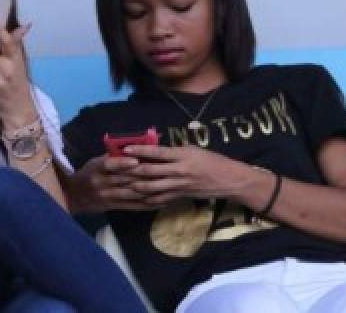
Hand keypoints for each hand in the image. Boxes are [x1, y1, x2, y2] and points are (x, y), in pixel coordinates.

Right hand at [69, 154, 154, 211]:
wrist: (75, 196)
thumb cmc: (88, 174)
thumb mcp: (95, 162)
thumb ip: (112, 157)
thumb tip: (134, 148)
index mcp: (97, 168)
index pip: (109, 164)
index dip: (122, 163)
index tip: (136, 160)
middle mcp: (101, 182)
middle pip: (124, 179)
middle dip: (143, 176)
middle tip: (161, 172)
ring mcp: (107, 196)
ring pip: (131, 194)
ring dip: (148, 191)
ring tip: (164, 187)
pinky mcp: (113, 207)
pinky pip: (132, 206)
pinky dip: (146, 204)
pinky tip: (159, 202)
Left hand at [122, 144, 251, 204]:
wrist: (229, 180)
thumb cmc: (211, 160)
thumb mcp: (192, 149)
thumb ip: (173, 151)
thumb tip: (153, 149)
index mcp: (182, 156)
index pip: (156, 152)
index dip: (139, 150)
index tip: (126, 148)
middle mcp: (178, 171)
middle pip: (150, 171)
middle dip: (131, 170)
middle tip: (116, 168)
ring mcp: (178, 185)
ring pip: (151, 187)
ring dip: (134, 185)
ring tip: (121, 182)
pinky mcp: (180, 196)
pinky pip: (160, 198)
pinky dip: (147, 198)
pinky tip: (136, 197)